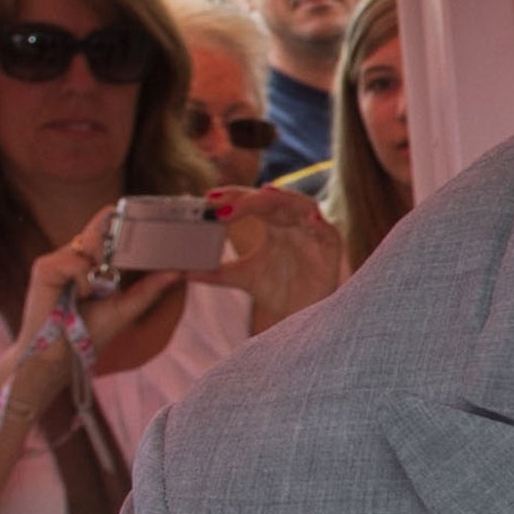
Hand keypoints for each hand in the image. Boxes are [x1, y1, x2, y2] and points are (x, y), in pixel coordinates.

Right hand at [18, 209, 177, 401]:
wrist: (60, 355)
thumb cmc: (90, 332)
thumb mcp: (127, 308)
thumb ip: (150, 289)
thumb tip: (179, 271)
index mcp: (95, 262)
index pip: (112, 232)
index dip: (129, 224)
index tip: (152, 217)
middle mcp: (77, 256)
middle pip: (101, 229)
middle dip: (118, 237)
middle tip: (128, 257)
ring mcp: (60, 259)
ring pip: (89, 242)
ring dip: (100, 267)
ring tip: (94, 293)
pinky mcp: (44, 267)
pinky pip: (74, 261)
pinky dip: (83, 280)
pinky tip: (81, 296)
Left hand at [208, 185, 345, 329]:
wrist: (304, 318)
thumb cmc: (280, 292)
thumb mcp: (243, 278)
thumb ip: (215, 272)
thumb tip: (182, 271)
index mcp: (274, 224)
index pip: (252, 201)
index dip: (232, 196)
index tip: (207, 200)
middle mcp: (293, 223)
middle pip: (273, 199)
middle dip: (248, 199)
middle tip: (222, 205)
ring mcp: (313, 233)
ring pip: (302, 204)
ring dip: (284, 199)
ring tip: (264, 195)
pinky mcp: (331, 248)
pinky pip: (328, 230)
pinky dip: (320, 223)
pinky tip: (309, 219)